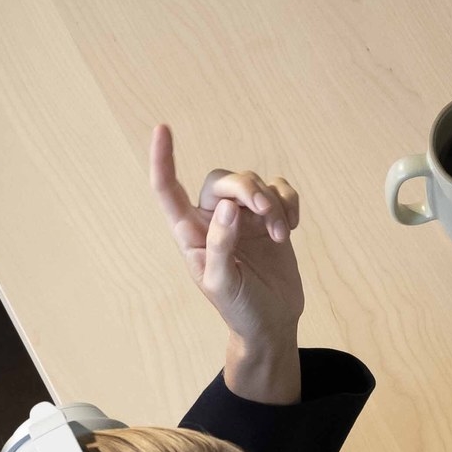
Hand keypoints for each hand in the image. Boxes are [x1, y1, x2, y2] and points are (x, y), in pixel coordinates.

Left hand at [151, 125, 302, 394]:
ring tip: (280, 233)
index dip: (163, 160)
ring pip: (255, 183)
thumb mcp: (222, 285)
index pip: (168, 190)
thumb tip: (227, 208)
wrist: (272, 322)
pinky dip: (288, 202)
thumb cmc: (239, 309)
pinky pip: (279, 190)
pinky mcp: (270, 218)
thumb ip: (220, 245)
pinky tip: (290, 228)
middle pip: (223, 179)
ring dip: (272, 203)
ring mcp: (243, 217)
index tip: (162, 129)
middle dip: (246, 188)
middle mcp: (213, 219)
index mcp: (190, 233)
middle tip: (264, 211)